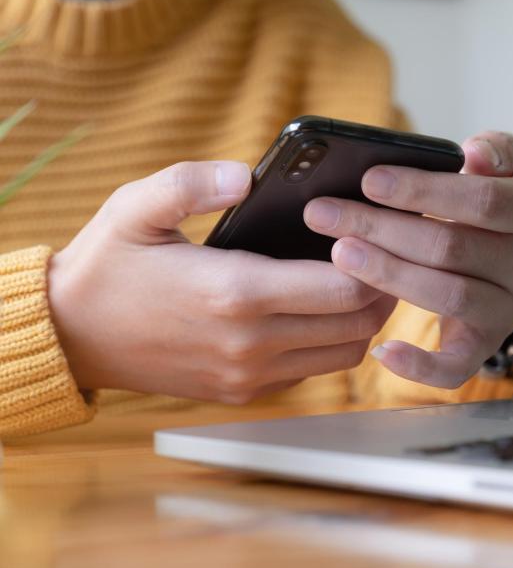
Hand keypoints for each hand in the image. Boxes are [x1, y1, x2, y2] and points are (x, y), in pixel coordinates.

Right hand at [48, 161, 395, 403]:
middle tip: (383, 256)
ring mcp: (247, 374)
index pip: (341, 287)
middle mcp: (250, 343)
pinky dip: (331, 344)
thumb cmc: (108, 267)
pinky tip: (320, 314)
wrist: (73, 336)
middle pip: (355, 324)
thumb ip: (193, 182)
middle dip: (381, 289)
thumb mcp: (136, 207)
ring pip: (343, 355)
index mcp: (234, 292)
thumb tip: (247, 176)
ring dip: (363, 321)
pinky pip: (311, 371)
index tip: (375, 234)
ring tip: (359, 284)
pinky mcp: (241, 390)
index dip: (373, 260)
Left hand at [304, 132, 512, 387]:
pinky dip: (420, 366)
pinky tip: (381, 349)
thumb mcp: (505, 166)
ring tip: (339, 252)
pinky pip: (457, 367)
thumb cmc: (493, 201)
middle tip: (325, 214)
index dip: (423, 191)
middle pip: (451, 247)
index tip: (369, 180)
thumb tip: (474, 154)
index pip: (483, 201)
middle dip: (381, 228)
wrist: (510, 250)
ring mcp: (510, 310)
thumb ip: (495, 151)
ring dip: (387, 274)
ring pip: (447, 295)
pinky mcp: (485, 344)